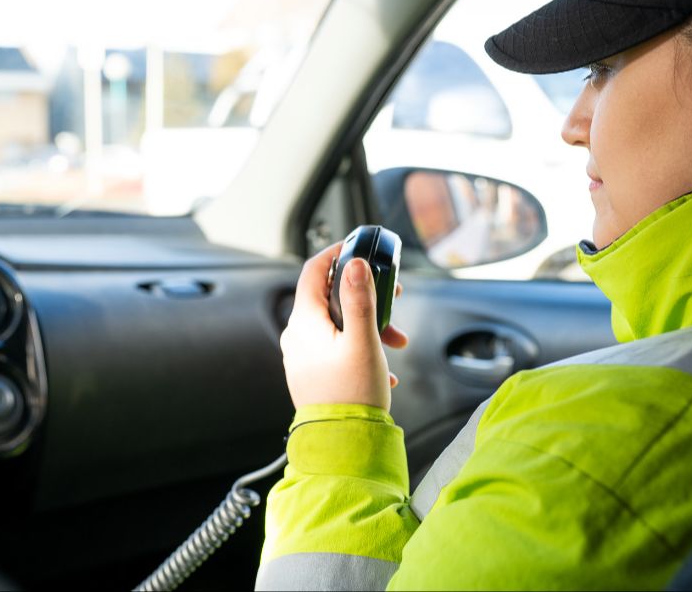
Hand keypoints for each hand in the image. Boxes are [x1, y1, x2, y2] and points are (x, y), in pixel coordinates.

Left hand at [280, 242, 408, 411]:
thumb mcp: (363, 341)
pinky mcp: (311, 373)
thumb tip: (354, 264)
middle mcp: (296, 335)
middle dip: (364, 297)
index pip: (312, 271)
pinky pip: (335, 347)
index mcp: (304, 322)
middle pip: (329, 298)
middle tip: (393, 300)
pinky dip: (359, 347)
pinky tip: (382, 368)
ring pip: (336, 324)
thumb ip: (359, 299)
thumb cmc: (352, 396)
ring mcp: (301, 355)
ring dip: (368, 326)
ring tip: (395, 344)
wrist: (342, 444)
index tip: (356, 248)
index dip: (335, 254)